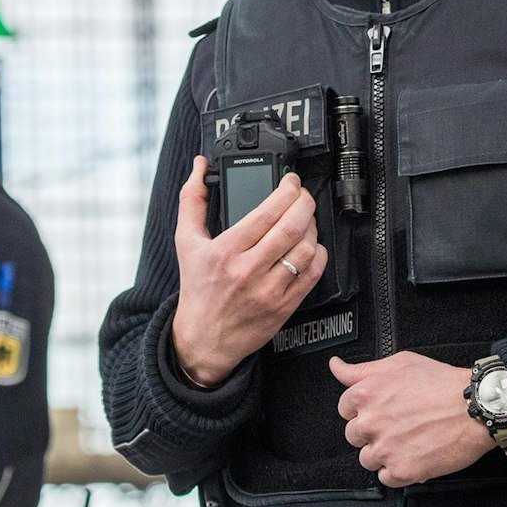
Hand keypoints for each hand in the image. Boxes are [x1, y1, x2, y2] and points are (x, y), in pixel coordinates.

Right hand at [170, 158, 327, 386]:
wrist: (203, 340)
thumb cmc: (197, 289)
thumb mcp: (186, 242)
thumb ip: (192, 200)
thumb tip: (199, 167)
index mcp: (225, 251)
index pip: (266, 212)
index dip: (286, 190)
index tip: (290, 181)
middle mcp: (248, 270)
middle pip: (292, 227)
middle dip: (305, 202)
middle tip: (304, 195)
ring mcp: (268, 290)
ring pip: (306, 249)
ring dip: (313, 227)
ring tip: (307, 220)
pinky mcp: (284, 307)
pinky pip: (313, 275)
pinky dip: (319, 255)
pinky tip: (312, 247)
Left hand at [332, 352, 493, 488]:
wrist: (475, 407)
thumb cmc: (441, 382)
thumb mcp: (400, 363)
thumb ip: (361, 369)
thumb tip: (336, 366)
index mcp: (365, 394)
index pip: (345, 409)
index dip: (364, 409)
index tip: (381, 410)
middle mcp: (370, 422)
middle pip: (354, 436)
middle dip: (373, 431)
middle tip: (399, 424)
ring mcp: (384, 449)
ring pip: (368, 459)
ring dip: (384, 453)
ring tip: (408, 440)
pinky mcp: (401, 471)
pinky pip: (386, 478)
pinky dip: (398, 471)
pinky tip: (414, 455)